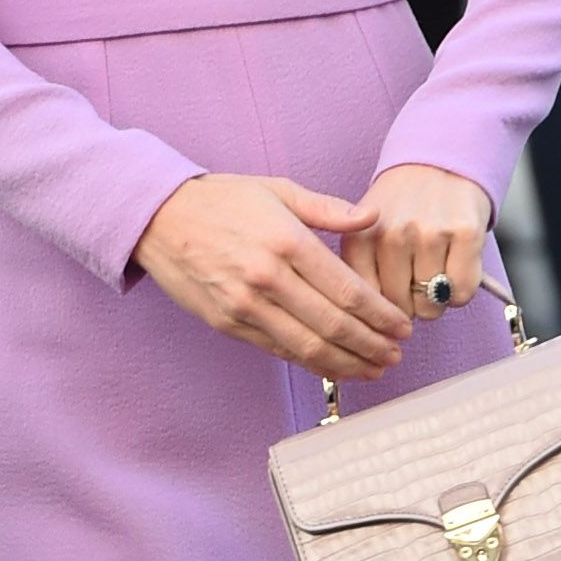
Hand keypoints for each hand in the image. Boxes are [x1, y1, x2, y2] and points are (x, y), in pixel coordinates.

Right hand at [134, 174, 412, 380]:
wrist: (158, 218)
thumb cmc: (221, 200)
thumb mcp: (277, 190)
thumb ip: (327, 209)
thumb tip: (372, 216)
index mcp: (287, 241)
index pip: (347, 290)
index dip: (380, 315)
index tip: (402, 327)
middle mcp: (268, 277)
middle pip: (333, 324)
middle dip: (371, 346)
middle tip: (396, 355)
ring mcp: (245, 305)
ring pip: (307, 346)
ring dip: (347, 363)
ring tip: (374, 370)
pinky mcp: (227, 323)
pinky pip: (277, 350)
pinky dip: (310, 363)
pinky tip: (333, 367)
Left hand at [343, 164, 491, 323]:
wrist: (440, 159)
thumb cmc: (402, 205)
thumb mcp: (364, 231)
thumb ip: (361, 273)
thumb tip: (373, 330)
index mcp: (359, 237)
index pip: (364, 305)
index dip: (379, 313)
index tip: (389, 307)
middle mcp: (391, 235)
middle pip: (399, 310)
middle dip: (409, 305)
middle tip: (415, 281)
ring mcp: (429, 233)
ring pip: (431, 305)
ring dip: (436, 298)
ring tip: (435, 269)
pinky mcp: (465, 233)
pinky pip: (461, 293)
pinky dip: (460, 291)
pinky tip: (455, 267)